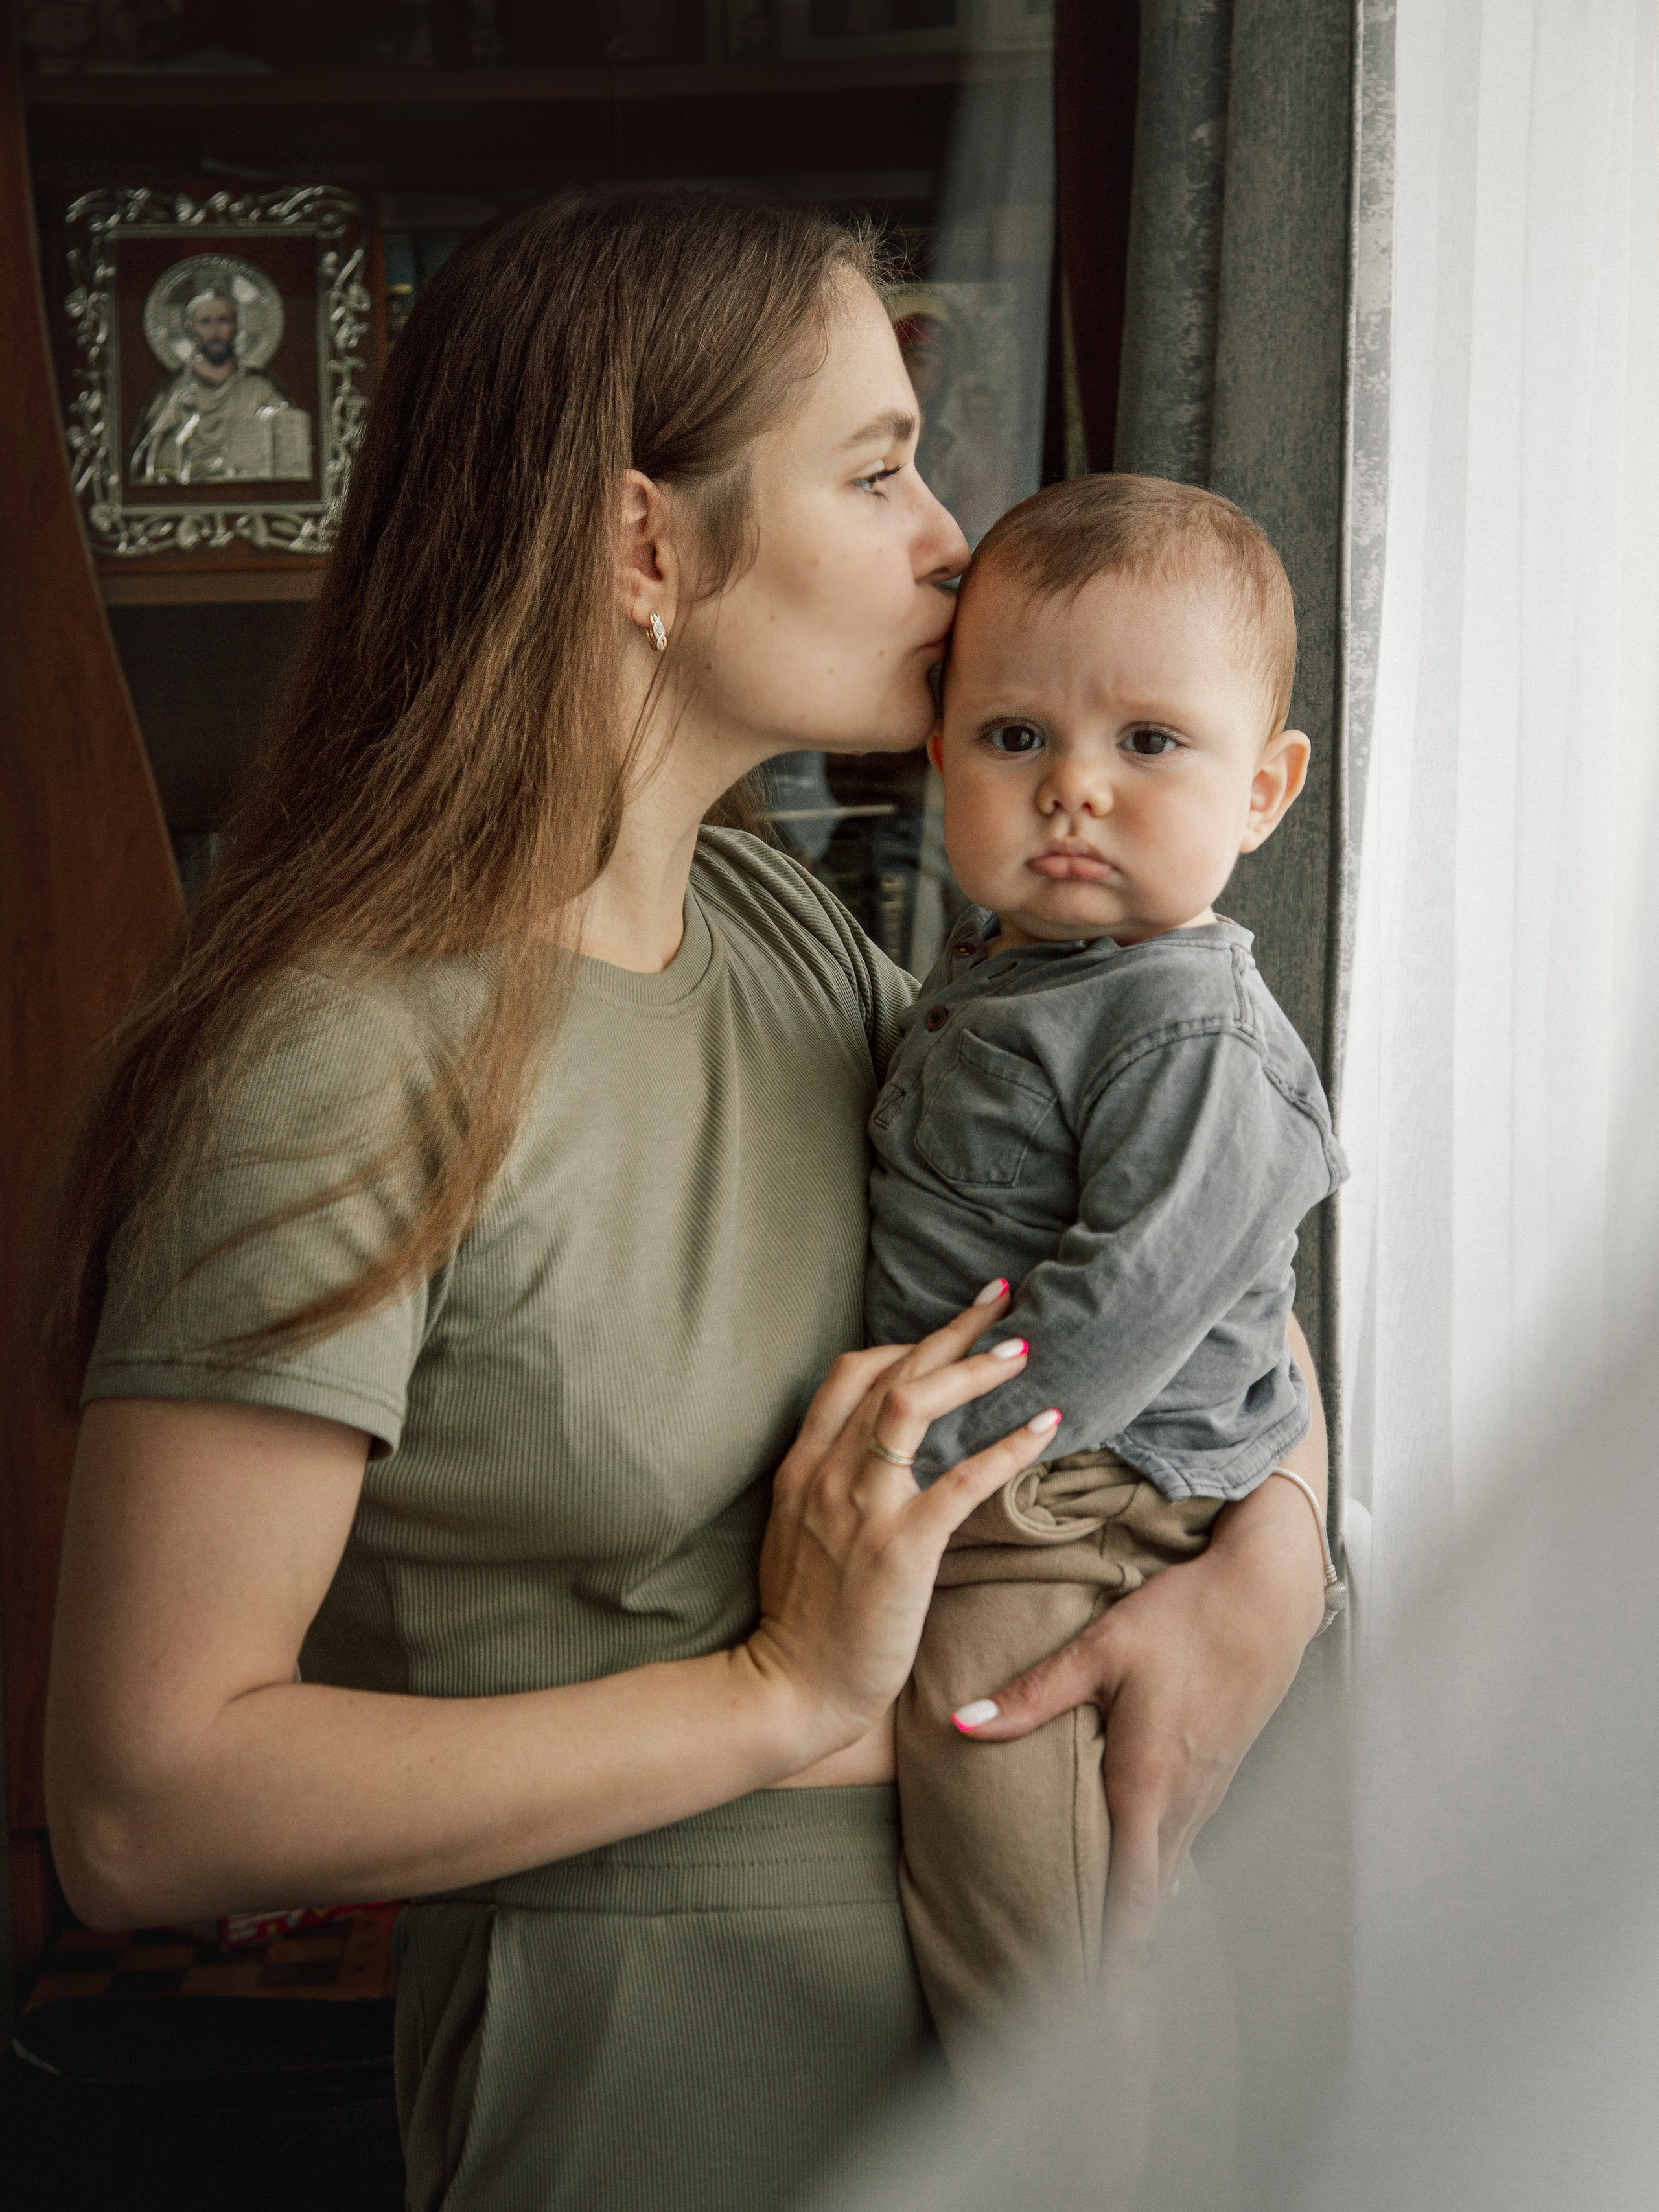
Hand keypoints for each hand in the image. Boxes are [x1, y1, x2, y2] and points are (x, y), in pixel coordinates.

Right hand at [747, 1286, 1062, 1767]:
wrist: (790, 1688)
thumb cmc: (805, 1618)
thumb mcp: (798, 1532)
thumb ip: (828, 1485)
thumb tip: (876, 1454)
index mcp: (802, 1466)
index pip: (850, 1373)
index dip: (904, 1339)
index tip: (949, 1325)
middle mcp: (827, 1473)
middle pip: (888, 1370)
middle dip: (950, 1329)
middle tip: (1000, 1300)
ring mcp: (861, 1507)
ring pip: (914, 1404)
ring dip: (973, 1368)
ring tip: (1022, 1351)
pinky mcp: (900, 1548)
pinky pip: (961, 1480)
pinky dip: (1007, 1445)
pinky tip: (1044, 1425)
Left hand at [952, 1469, 1327, 1964]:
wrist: (1269, 1590)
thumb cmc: (1183, 1615)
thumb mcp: (1100, 1649)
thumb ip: (1032, 1694)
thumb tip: (962, 1722)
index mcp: (1147, 1780)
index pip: (1127, 1888)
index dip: (1107, 1948)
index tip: (1084, 2004)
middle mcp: (1183, 1794)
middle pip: (1153, 1892)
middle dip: (1124, 1949)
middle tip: (1095, 2004)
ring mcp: (1211, 1781)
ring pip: (1174, 1863)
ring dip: (1147, 1909)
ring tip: (1117, 1955)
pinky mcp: (1223, 1761)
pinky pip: (1189, 1832)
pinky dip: (1167, 1866)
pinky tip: (1153, 1872)